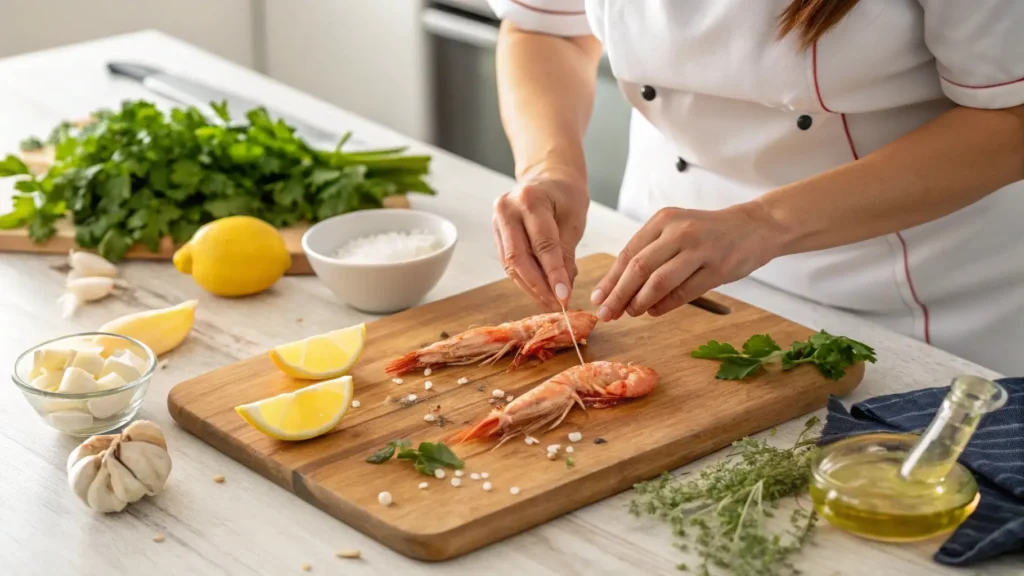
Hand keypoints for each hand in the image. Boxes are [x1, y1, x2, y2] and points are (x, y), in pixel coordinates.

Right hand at [493, 173, 588, 309]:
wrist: (549, 179)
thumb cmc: (564, 197)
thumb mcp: (573, 221)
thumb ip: (565, 255)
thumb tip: (563, 289)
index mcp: (530, 199)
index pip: (542, 244)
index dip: (553, 274)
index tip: (564, 296)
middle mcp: (507, 209)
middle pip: (518, 257)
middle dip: (538, 285)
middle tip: (555, 304)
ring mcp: (497, 221)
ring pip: (510, 263)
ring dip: (530, 286)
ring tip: (549, 301)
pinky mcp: (496, 233)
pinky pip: (508, 261)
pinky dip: (524, 278)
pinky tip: (538, 290)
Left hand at [591, 203, 780, 319]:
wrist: (753, 227)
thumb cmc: (707, 233)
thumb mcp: (675, 232)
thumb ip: (648, 254)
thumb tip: (616, 288)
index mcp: (663, 221)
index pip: (629, 253)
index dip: (611, 279)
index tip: (598, 298)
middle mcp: (679, 232)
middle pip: (639, 268)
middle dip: (619, 294)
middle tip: (607, 313)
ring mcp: (700, 249)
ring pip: (659, 281)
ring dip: (640, 302)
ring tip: (630, 313)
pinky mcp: (718, 268)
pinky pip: (684, 292)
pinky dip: (665, 305)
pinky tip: (654, 311)